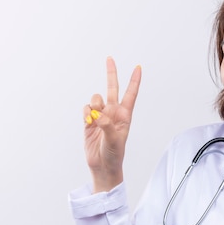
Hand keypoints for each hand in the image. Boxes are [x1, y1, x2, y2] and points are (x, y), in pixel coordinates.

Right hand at [83, 57, 140, 192]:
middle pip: (112, 89)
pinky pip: (86, 109)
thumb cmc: (114, 155)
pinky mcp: (89, 122)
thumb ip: (107, 126)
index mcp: (124, 116)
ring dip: (94, 106)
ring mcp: (100, 116)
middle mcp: (113, 113)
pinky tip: (88, 122)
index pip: (131, 94)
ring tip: (94, 120)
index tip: (138, 67)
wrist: (102, 166)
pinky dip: (85, 113)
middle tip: (110, 58)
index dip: (134, 80)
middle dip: (111, 74)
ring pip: (95, 99)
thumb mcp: (114, 141)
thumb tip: (99, 115)